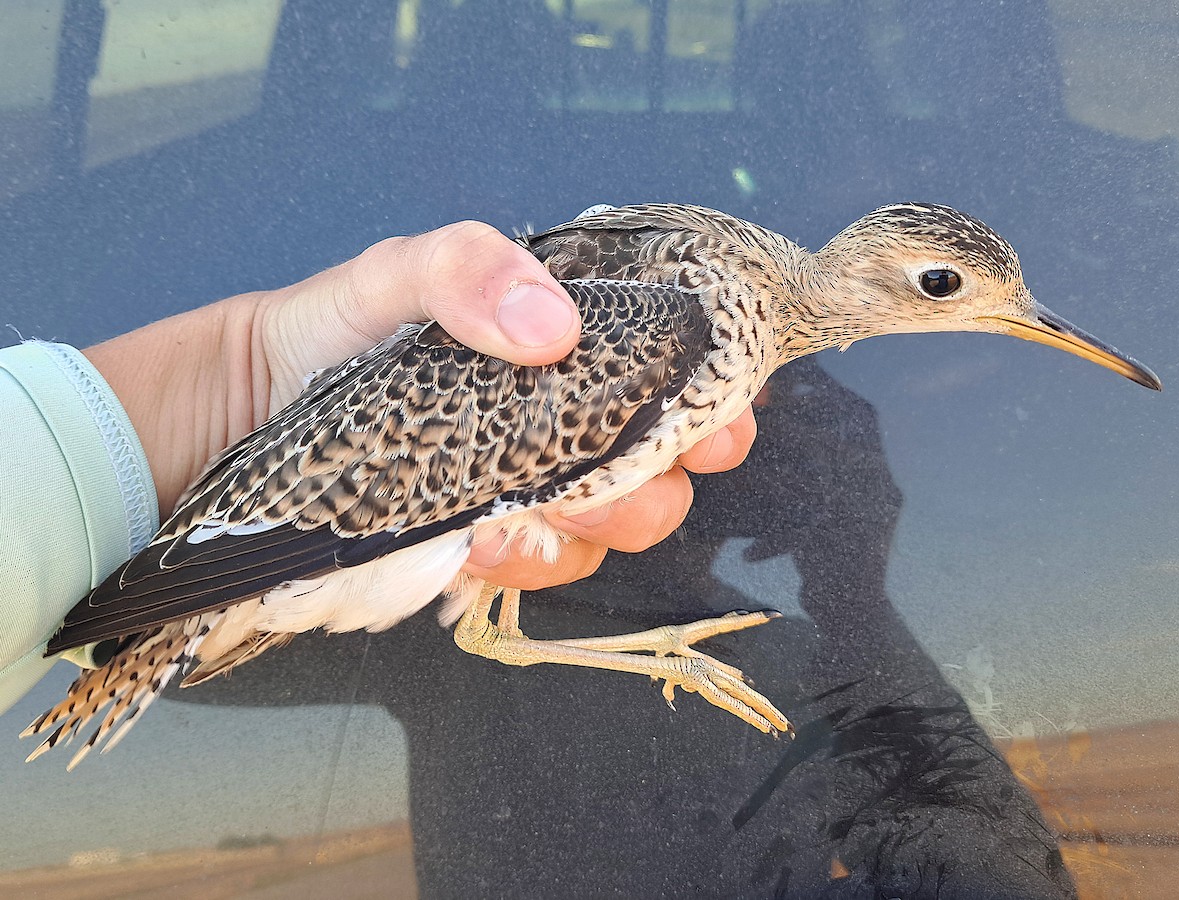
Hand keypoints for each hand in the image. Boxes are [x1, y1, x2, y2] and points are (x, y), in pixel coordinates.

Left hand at [84, 221, 756, 589]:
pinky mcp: (484, 542)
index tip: (724, 422)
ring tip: (529, 512)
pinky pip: (542, 567)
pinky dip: (529, 562)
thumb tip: (554, 328)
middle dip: (661, 476)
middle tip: (626, 472)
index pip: (669, 370)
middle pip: (662, 461)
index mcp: (559, 346)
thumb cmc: (322, 335)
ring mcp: (524, 485)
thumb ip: (464, 267)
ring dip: (595, 526)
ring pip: (613, 524)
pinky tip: (482, 544)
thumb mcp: (389, 276)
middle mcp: (556, 418)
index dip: (713, 396)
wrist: (239, 423)